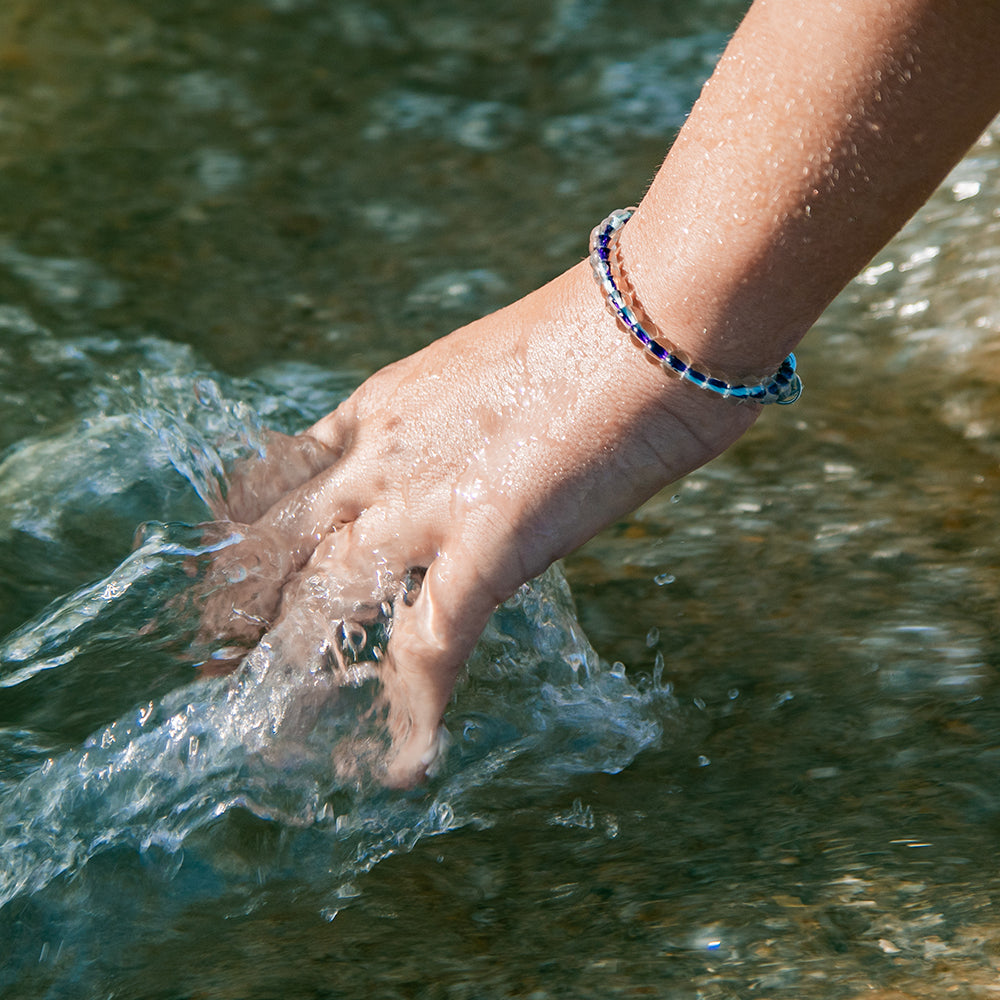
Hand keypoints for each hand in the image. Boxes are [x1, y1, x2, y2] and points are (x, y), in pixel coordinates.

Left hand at [196, 261, 758, 784]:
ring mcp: (425, 504)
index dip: (240, 528)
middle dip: (238, 601)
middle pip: (276, 541)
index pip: (277, 476)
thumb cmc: (598, 333)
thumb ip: (455, 426)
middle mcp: (382, 458)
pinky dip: (415, 712)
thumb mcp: (490, 374)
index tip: (225, 564)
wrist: (655, 318)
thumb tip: (466, 458)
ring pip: (324, 597)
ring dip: (291, 664)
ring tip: (269, 720)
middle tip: (212, 651)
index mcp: (382, 408)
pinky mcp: (485, 548)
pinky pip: (432, 648)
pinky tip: (406, 760)